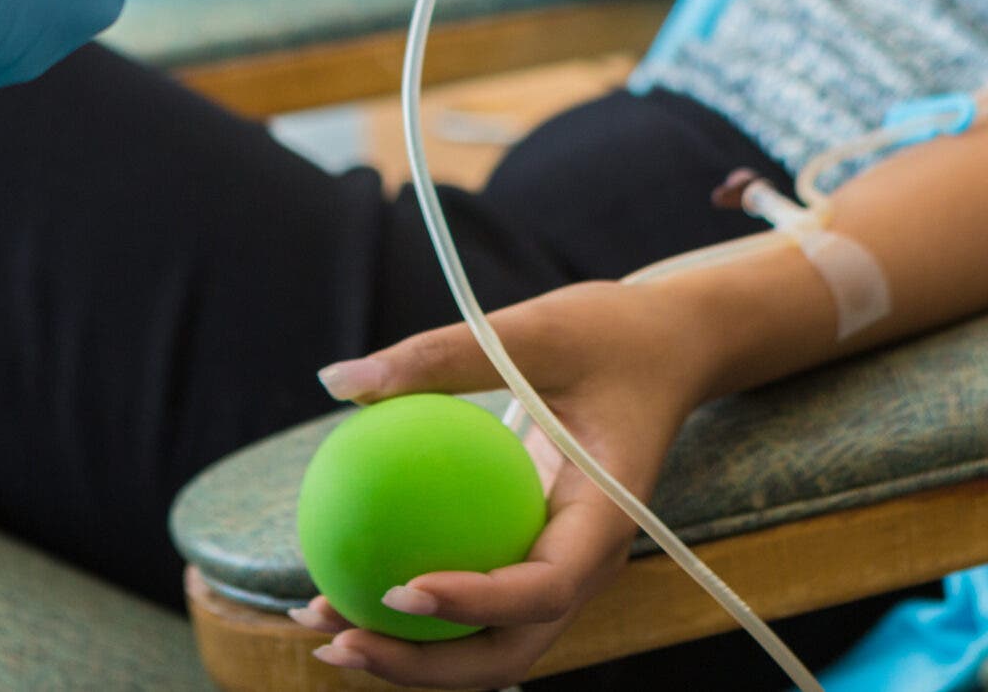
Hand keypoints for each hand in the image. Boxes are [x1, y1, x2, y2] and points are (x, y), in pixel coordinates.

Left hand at [294, 282, 714, 689]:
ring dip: (407, 654)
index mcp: (606, 521)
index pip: (543, 589)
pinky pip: (474, 600)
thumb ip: (443, 354)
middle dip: (423, 667)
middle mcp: (585, 566)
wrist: (668, 353)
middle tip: (338, 638)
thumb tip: (337, 380)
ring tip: (318, 622)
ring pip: (486, 644)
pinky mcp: (535, 559)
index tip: (399, 590)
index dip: (473, 604)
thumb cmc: (611, 335)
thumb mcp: (535, 329)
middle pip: (508, 652)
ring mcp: (561, 572)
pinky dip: (414, 609)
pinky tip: (344, 576)